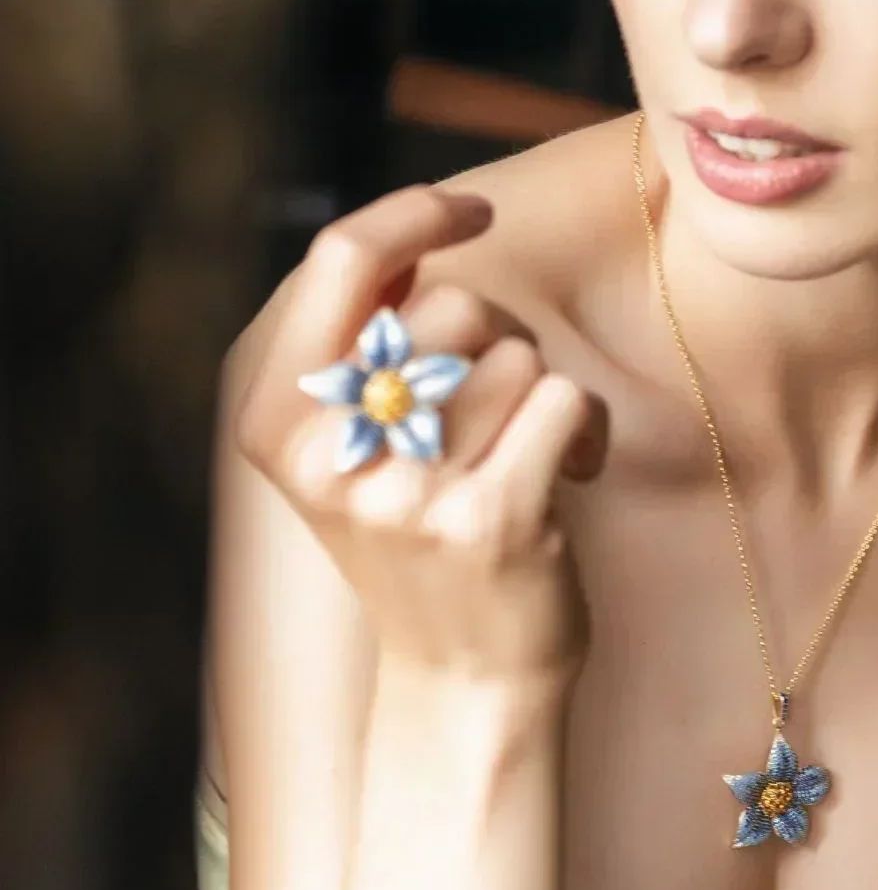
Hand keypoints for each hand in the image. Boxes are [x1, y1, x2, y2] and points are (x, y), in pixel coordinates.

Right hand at [234, 184, 607, 698]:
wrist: (465, 681)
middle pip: (453, 305)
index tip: (471, 209)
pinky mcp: (489, 520)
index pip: (341, 258)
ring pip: (516, 354)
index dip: (414, 212)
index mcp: (282, 421)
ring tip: (521, 462)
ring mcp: (409, 491)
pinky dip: (584, 431)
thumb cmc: (423, 539)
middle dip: (497, 340)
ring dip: (541, 394)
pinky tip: (566, 479)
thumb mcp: (358, 447)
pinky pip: (563, 400)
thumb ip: (370, 345)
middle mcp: (333, 454)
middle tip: (493, 416)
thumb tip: (420, 232)